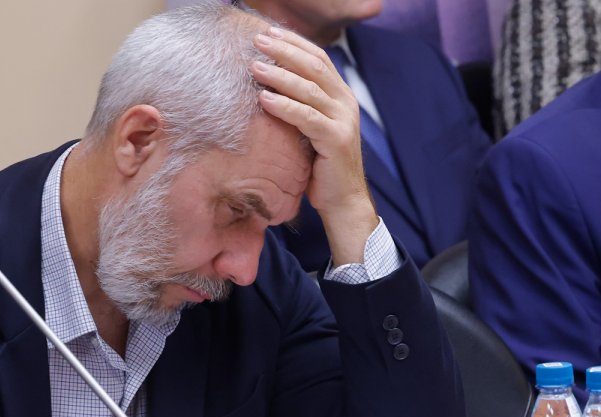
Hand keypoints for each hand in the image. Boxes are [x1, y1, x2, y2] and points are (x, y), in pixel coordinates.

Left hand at [251, 26, 378, 264]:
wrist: (343, 200)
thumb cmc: (320, 166)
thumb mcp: (312, 129)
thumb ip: (301, 106)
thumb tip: (268, 86)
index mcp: (341, 96)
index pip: (319, 58)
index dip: (294, 43)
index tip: (268, 32)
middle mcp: (346, 102)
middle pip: (314, 66)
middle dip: (284, 50)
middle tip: (257, 41)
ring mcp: (343, 120)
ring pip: (310, 88)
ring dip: (280, 75)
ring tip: (254, 67)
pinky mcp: (335, 139)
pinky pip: (306, 117)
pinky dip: (284, 106)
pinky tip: (265, 99)